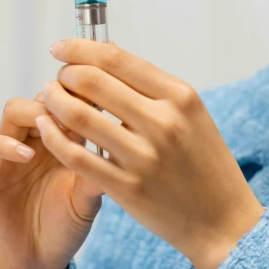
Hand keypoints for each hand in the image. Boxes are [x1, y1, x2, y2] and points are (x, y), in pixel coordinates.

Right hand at [0, 90, 105, 268]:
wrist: (37, 264)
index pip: (70, 99)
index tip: (100, 96)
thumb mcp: (89, 199)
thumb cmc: (67, 227)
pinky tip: (26, 155)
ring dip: (33, 112)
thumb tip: (116, 142)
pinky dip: (3, 142)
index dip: (83, 93)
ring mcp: (8, 152)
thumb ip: (96, 171)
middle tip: (76, 108)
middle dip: (60, 97)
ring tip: (51, 128)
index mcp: (63, 138)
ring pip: (13, 109)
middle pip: (42, 95)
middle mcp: (36, 139)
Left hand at [37, 39, 265, 268]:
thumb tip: (107, 50)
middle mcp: (163, 122)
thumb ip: (150, 83)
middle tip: (58, 78)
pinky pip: (77, 156)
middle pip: (93, 82)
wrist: (222, 220)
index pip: (117, 59)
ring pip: (79, 116)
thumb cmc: (204, 161)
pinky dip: (54, 137)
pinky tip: (46, 128)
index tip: (60, 48)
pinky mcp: (127, 188)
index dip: (81, 48)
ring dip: (54, 101)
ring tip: (48, 98)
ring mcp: (144, 157)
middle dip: (65, 74)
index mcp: (179, 96)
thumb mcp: (190, 112)